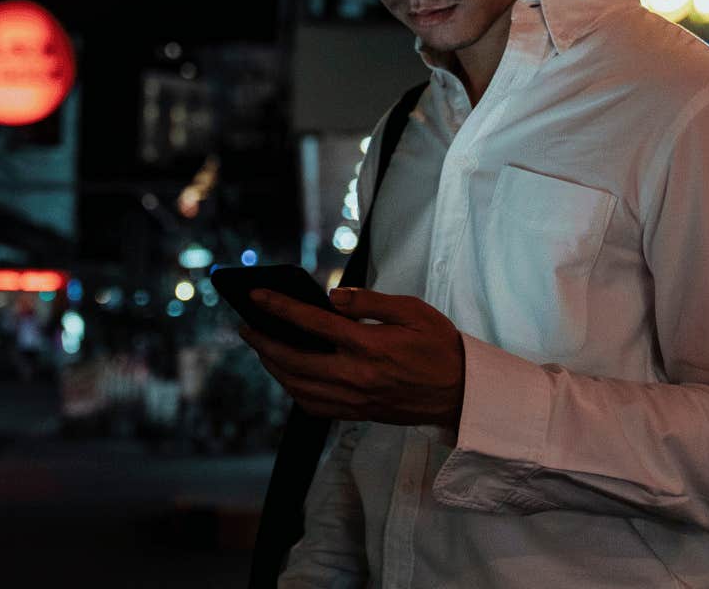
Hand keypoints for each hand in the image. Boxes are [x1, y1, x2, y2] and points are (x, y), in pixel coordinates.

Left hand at [238, 287, 465, 427]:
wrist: (462, 392)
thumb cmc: (439, 346)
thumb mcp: (412, 310)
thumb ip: (369, 302)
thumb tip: (332, 297)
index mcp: (369, 345)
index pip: (313, 323)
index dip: (280, 307)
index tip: (257, 295)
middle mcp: (356, 375)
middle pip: (295, 360)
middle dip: (264, 342)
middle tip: (246, 326)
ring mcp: (355, 399)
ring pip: (299, 387)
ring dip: (274, 367)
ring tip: (263, 348)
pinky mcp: (358, 413)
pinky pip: (314, 406)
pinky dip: (294, 390)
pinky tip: (289, 375)